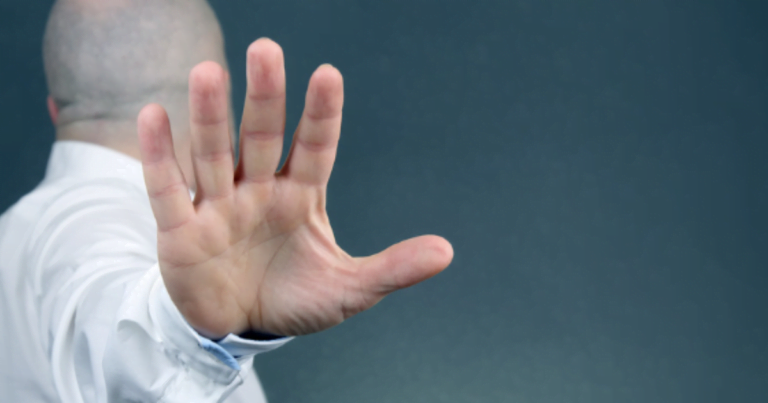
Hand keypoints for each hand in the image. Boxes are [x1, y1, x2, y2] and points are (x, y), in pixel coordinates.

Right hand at [137, 38, 452, 338]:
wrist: (239, 327)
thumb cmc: (294, 298)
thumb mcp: (349, 289)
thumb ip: (392, 268)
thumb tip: (447, 251)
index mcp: (301, 196)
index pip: (314, 147)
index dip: (321, 114)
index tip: (328, 74)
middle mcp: (258, 190)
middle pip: (261, 137)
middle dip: (263, 97)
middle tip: (266, 49)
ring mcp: (218, 206)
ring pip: (213, 154)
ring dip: (209, 116)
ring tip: (209, 71)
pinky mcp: (181, 230)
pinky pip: (168, 189)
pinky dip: (159, 155)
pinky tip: (155, 115)